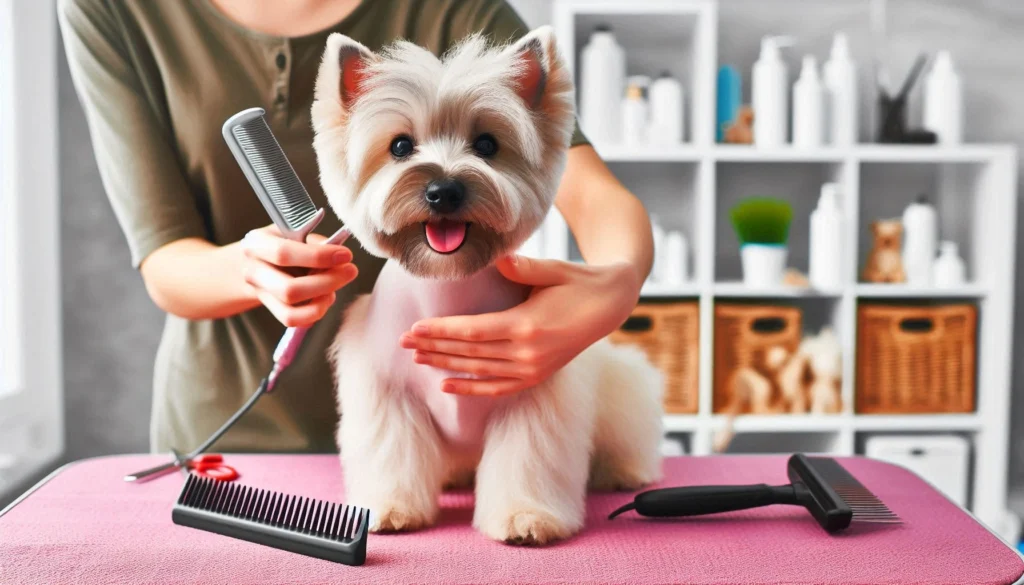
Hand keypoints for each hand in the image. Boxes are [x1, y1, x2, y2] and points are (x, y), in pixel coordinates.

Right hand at [240, 225, 357, 326]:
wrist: (259, 260)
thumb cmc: (284, 242)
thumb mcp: (294, 232)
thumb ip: (314, 243)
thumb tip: (339, 258)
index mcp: (256, 244)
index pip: (284, 253)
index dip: (318, 256)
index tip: (346, 255)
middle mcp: (253, 271)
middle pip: (289, 289)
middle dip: (326, 282)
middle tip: (350, 271)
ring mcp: (260, 294)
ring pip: (291, 310)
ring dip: (322, 301)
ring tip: (336, 288)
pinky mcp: (271, 309)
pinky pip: (293, 320)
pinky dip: (314, 313)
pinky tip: (326, 298)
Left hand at [399, 255, 641, 395]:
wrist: (611, 305)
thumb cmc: (578, 281)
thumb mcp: (554, 269)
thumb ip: (524, 267)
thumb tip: (498, 258)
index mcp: (528, 325)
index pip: (473, 332)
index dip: (441, 332)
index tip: (414, 329)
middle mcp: (528, 353)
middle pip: (470, 354)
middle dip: (434, 347)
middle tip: (403, 342)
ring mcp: (533, 368)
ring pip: (479, 371)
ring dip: (445, 365)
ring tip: (417, 359)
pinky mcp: (537, 375)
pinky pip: (498, 387)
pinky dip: (471, 388)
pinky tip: (446, 385)